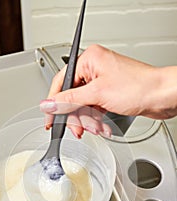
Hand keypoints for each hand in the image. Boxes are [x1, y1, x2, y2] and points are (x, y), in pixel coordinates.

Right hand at [40, 44, 176, 137]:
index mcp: (89, 59)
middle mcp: (95, 69)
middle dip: (77, 117)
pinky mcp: (109, 94)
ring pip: (83, 106)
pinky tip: (103, 126)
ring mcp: (102, 82)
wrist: (163, 96)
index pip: (61, 82)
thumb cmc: (139, 87)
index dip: (54, 103)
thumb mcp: (97, 94)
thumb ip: (69, 100)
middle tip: (79, 129)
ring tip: (97, 128)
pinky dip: (97, 120)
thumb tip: (49, 104)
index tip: (49, 119)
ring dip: (89, 121)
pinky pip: (94, 109)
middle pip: (72, 98)